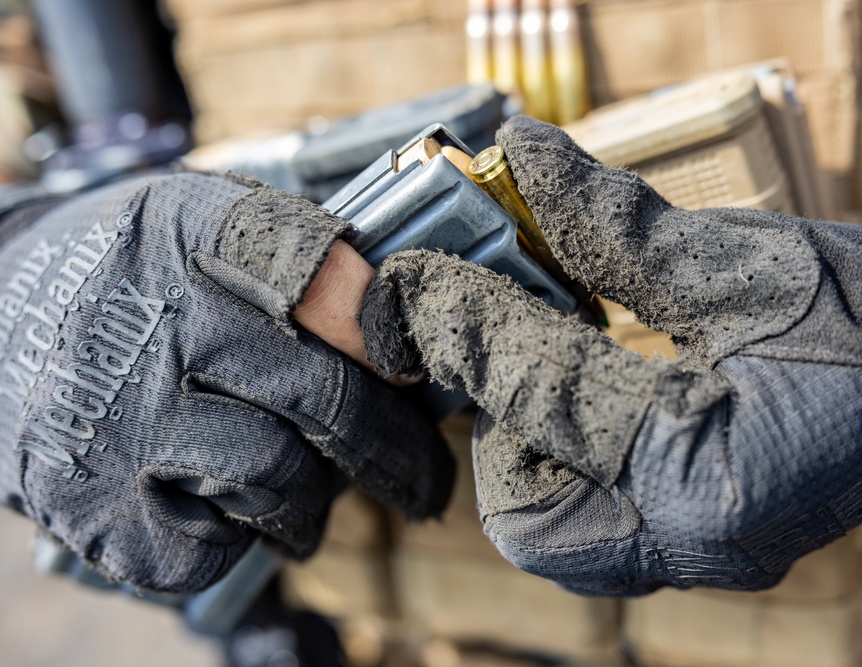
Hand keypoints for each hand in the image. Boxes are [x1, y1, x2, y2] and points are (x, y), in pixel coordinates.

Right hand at [0, 174, 452, 592]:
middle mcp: (161, 319)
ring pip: (279, 482)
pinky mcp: (83, 498)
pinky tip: (219, 510)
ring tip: (305, 498)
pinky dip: (234, 542)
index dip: (395, 338)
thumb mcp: (200, 219)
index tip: (421, 375)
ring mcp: (119, 414)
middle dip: (397, 455)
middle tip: (424, 484)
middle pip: (327, 400)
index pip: (332, 279)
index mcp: (198, 230)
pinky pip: (208, 551)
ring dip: (310, 506)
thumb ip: (297, 260)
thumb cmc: (134, 271)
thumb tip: (407, 342)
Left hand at [358, 116, 861, 594]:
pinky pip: (593, 525)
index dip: (465, 328)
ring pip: (551, 533)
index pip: (543, 398)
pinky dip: (561, 460)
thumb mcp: (736, 263)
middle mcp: (699, 541)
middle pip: (523, 515)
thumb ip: (612, 221)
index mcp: (709, 473)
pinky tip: (572, 391)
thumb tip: (522, 154)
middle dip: (488, 420)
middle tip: (486, 338)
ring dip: (519, 448)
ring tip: (534, 363)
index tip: (412, 280)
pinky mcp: (701, 542)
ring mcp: (702, 555)